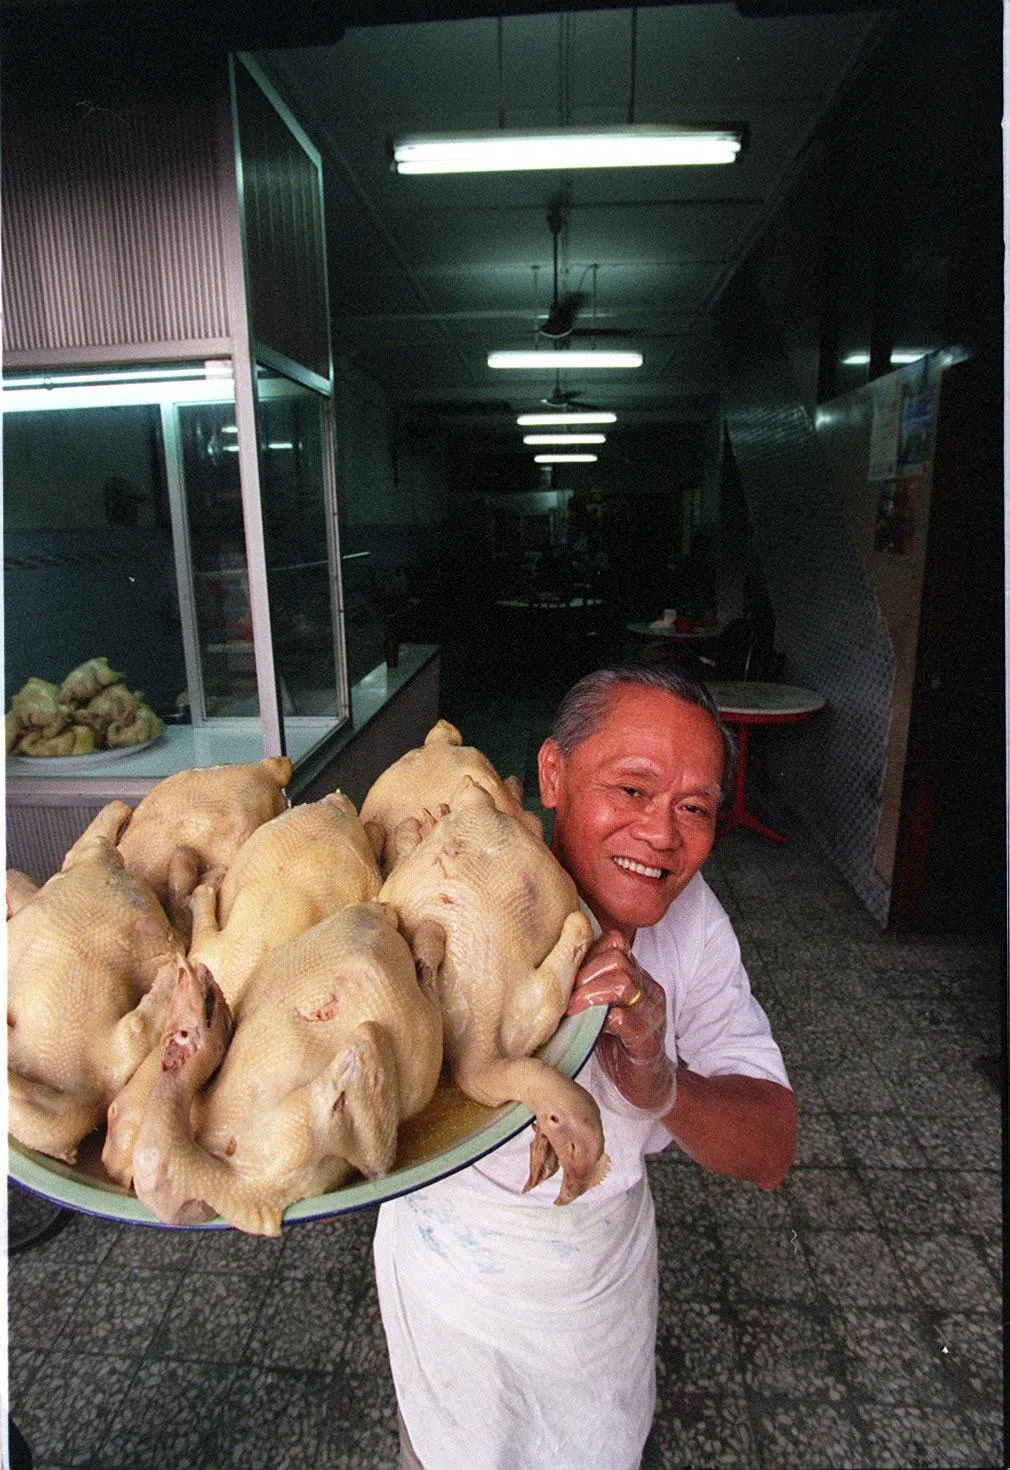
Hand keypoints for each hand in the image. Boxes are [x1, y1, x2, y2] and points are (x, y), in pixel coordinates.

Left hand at [566, 932, 676, 1116]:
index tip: (564, 970)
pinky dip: (600, 1019)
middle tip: (564, 992)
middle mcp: (647, 989)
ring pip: (623, 982)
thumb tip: (546, 968)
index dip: (585, 951)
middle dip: (584, 971)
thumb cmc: (617, 1044)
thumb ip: (586, 985)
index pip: (614, 941)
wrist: (646, 1085)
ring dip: (589, 992)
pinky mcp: (647, 1039)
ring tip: (571, 1007)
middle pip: (617, 956)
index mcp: (636, 977)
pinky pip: (625, 1018)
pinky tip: (585, 1028)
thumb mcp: (599, 1007)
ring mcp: (650, 1013)